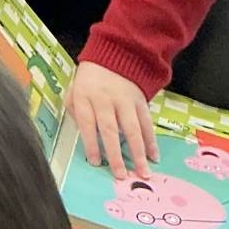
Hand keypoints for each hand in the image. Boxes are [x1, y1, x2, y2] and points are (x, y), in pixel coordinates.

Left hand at [67, 60, 158, 177]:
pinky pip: (146, 122)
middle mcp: (105, 99)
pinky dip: (151, 140)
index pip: (87, 123)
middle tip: (121, 175)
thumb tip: (84, 135)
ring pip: (132, 128)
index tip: (96, 162)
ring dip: (138, 152)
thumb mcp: (74, 89)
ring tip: (142, 172)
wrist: (116, 53)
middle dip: (115, 155)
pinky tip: (154, 156)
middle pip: (110, 129)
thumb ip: (75, 111)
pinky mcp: (140, 100)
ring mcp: (124, 100)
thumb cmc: (91, 78)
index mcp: (85, 96)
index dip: (91, 144)